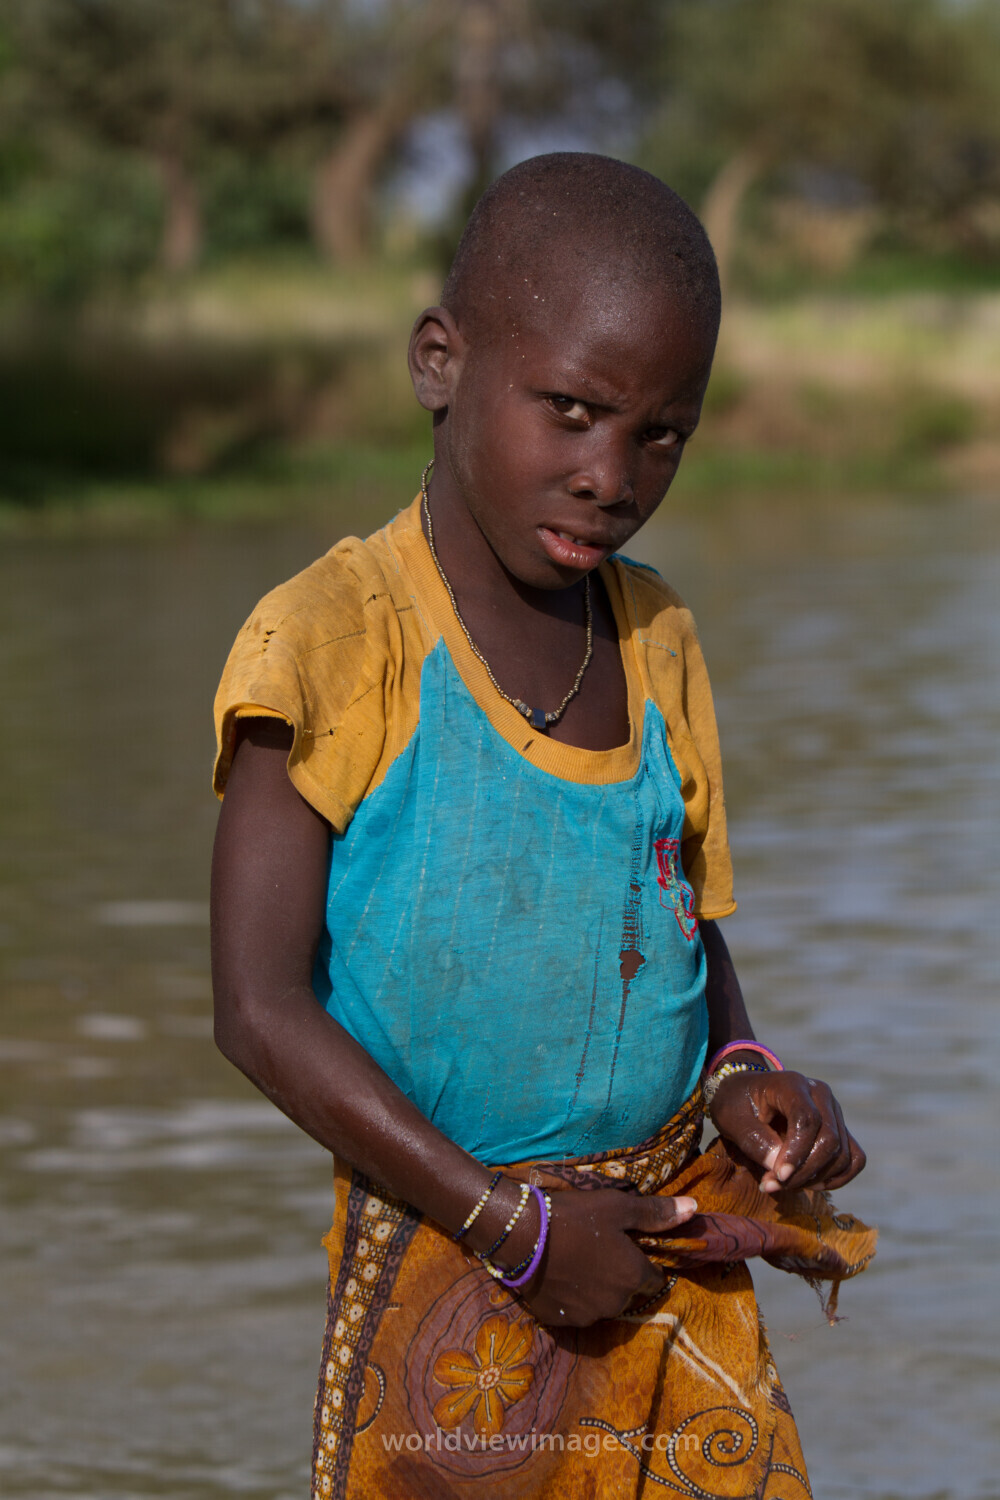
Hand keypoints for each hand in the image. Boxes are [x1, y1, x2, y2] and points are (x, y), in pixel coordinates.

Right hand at [519, 1187, 696, 1327]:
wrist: (518, 1235)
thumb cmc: (573, 1216)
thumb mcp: (618, 1207)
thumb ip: (657, 1213)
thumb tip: (695, 1210)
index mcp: (633, 1276)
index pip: (655, 1277)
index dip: (644, 1260)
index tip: (628, 1245)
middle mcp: (616, 1303)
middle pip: (629, 1292)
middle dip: (621, 1275)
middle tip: (600, 1248)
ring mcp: (587, 1316)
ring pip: (603, 1303)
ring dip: (597, 1288)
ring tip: (577, 1259)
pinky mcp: (560, 1321)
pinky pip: (576, 1311)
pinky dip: (573, 1297)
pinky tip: (559, 1273)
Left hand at [709, 1070, 865, 1193]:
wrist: (747, 1093)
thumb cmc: (736, 1104)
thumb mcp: (732, 1119)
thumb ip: (755, 1141)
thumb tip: (779, 1168)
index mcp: (792, 1084)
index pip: (807, 1120)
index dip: (796, 1153)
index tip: (778, 1176)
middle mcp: (821, 1094)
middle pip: (829, 1140)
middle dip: (802, 1172)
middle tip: (770, 1185)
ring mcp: (834, 1111)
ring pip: (842, 1154)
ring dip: (815, 1178)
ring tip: (782, 1184)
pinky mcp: (841, 1129)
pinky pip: (854, 1159)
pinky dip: (837, 1177)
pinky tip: (810, 1184)